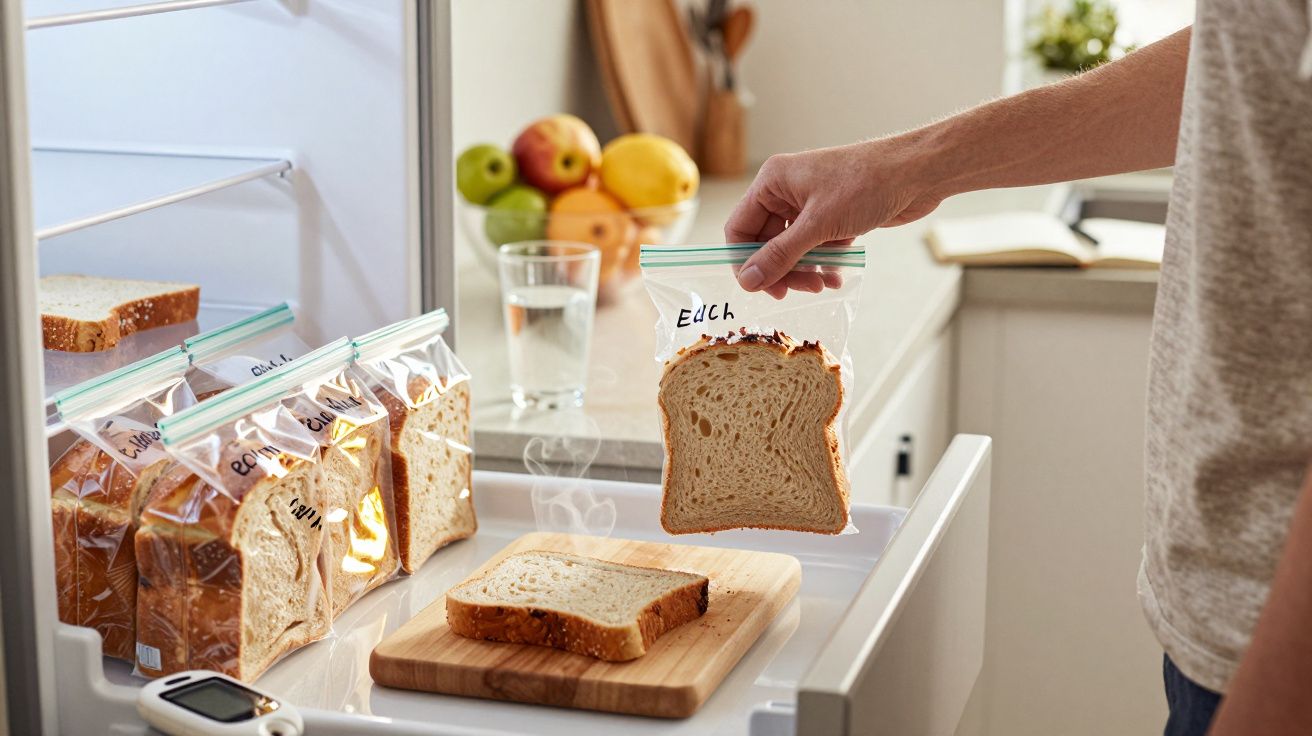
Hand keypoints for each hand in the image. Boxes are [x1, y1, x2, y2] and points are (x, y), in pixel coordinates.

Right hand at [724, 138, 944, 297]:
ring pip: (792, 249)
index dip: (745, 261)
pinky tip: (836, 276)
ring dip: (804, 270)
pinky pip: (815, 248)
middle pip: (766, 243)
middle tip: (802, 290)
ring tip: (823, 284)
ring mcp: (810, 205)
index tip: (761, 288)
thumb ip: (780, 255)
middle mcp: (786, 192)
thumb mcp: (818, 225)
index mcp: (772, 182)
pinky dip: (823, 264)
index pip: (739, 228)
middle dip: (782, 269)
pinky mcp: (831, 216)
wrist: (917, 173)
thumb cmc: (866, 184)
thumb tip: (748, 281)